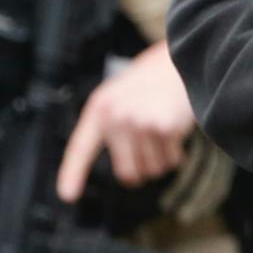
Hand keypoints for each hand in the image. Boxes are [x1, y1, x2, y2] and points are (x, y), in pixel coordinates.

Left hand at [57, 43, 196, 201]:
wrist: (185, 56)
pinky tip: (177, 128)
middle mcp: (114, 116)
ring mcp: (137, 122)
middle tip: (152, 146)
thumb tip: (129, 174)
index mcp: (100, 108)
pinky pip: (171, 160)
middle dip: (144, 168)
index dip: (73, 173)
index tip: (68, 195)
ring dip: (164, 157)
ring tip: (165, 128)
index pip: (81, 147)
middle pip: (128, 173)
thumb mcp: (123, 96)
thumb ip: (114, 127)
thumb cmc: (155, 80)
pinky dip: (178, 151)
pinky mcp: (162, 127)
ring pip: (152, 169)